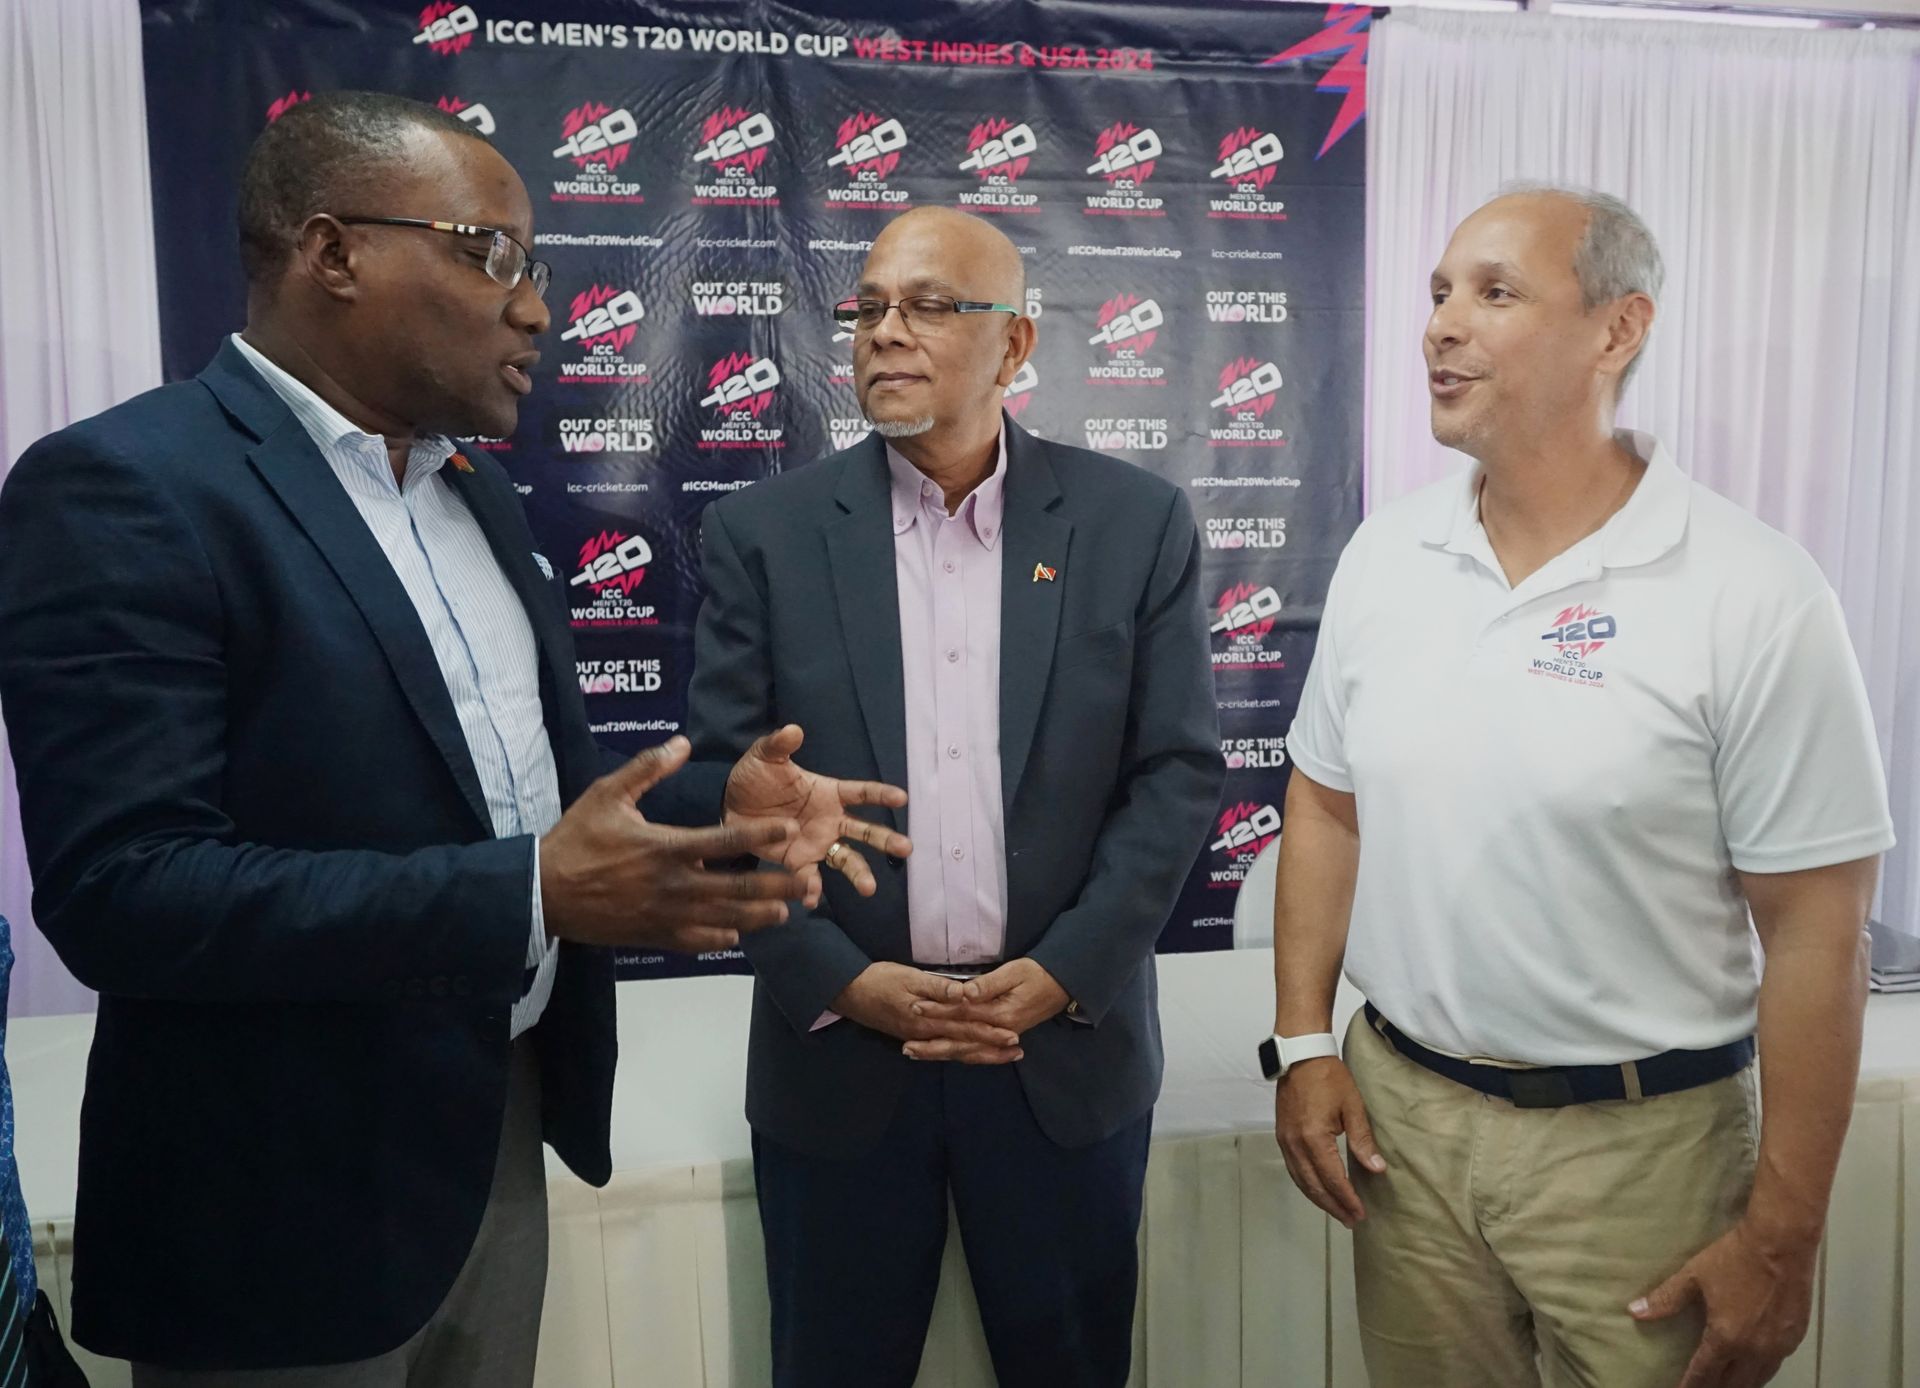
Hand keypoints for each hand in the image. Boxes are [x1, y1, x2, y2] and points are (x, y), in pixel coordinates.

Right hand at [540, 737, 807, 952]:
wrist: (543, 893)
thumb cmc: (576, 839)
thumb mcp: (607, 794)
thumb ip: (647, 769)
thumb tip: (681, 742)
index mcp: (666, 846)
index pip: (725, 839)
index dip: (761, 835)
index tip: (789, 832)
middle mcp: (673, 884)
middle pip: (737, 887)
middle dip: (774, 886)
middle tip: (803, 883)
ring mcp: (665, 914)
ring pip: (724, 919)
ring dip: (757, 917)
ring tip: (784, 914)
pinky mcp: (653, 936)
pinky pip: (696, 941)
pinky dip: (720, 939)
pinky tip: (737, 935)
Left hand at [723, 724, 911, 901]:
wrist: (729, 805)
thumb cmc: (755, 778)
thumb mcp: (765, 757)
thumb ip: (779, 745)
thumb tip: (793, 729)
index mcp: (829, 793)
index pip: (862, 793)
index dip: (882, 794)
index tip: (902, 798)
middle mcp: (831, 820)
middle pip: (865, 830)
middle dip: (886, 840)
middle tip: (906, 849)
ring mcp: (818, 843)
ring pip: (847, 860)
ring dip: (859, 873)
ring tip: (869, 888)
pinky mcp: (799, 861)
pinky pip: (810, 878)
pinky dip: (812, 889)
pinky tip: (811, 898)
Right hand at [831, 962, 1022, 1061]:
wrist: (850, 992)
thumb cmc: (880, 979)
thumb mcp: (908, 977)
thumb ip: (937, 987)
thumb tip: (964, 994)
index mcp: (928, 1018)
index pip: (966, 1026)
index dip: (990, 1031)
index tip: (1012, 1036)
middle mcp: (926, 1033)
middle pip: (964, 1043)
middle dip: (991, 1048)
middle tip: (1016, 1052)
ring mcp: (919, 1038)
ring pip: (955, 1050)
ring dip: (979, 1054)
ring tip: (1002, 1056)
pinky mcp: (913, 1037)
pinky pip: (942, 1050)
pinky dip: (959, 1053)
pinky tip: (970, 1055)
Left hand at [903, 958, 1067, 1061]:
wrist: (1063, 984)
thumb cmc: (1038, 973)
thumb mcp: (1014, 972)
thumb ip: (988, 984)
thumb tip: (964, 993)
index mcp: (999, 1014)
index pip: (962, 1014)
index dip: (937, 1010)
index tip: (915, 1006)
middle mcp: (998, 1031)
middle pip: (960, 1042)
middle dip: (932, 1044)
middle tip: (906, 1047)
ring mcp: (1001, 1037)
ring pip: (967, 1051)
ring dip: (941, 1053)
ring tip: (916, 1054)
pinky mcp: (1002, 1037)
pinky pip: (978, 1052)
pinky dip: (960, 1055)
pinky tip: (944, 1056)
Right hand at [1273, 1056, 1386, 1227]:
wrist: (1301, 1056)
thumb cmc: (1330, 1078)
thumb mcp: (1353, 1107)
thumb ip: (1363, 1140)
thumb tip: (1377, 1169)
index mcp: (1314, 1138)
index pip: (1332, 1179)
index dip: (1347, 1199)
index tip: (1360, 1214)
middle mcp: (1295, 1145)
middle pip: (1314, 1186)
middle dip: (1334, 1206)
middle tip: (1351, 1220)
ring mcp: (1285, 1141)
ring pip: (1301, 1181)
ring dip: (1319, 1199)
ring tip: (1337, 1211)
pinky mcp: (1282, 1136)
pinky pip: (1293, 1170)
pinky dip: (1306, 1185)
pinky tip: (1317, 1190)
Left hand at [1630, 1220, 1816, 1386]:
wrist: (1782, 1243)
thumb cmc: (1734, 1257)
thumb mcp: (1694, 1275)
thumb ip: (1666, 1299)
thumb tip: (1635, 1311)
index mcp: (1727, 1338)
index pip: (1704, 1373)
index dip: (1690, 1386)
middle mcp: (1754, 1350)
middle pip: (1733, 1384)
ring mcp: (1779, 1346)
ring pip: (1758, 1379)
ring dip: (1739, 1384)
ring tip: (1725, 1383)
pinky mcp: (1795, 1338)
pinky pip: (1775, 1365)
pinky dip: (1760, 1372)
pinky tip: (1753, 1367)